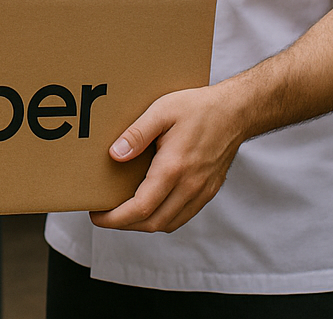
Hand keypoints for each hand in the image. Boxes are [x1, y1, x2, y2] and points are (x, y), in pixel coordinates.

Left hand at [89, 85, 244, 232]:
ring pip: (168, 223)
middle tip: (104, 215)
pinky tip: (150, 205)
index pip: (140, 208)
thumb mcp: (161, 111)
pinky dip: (162, 218)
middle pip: (153, 222)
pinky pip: (182, 215)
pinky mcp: (209, 191)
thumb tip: (115, 155)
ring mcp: (202, 191)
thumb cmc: (197, 107)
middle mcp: (189, 186)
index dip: (115, 218)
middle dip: (124, 225)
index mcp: (174, 168)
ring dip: (143, 224)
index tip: (96, 216)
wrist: (236, 111)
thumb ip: (136, 133)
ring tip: (123, 212)